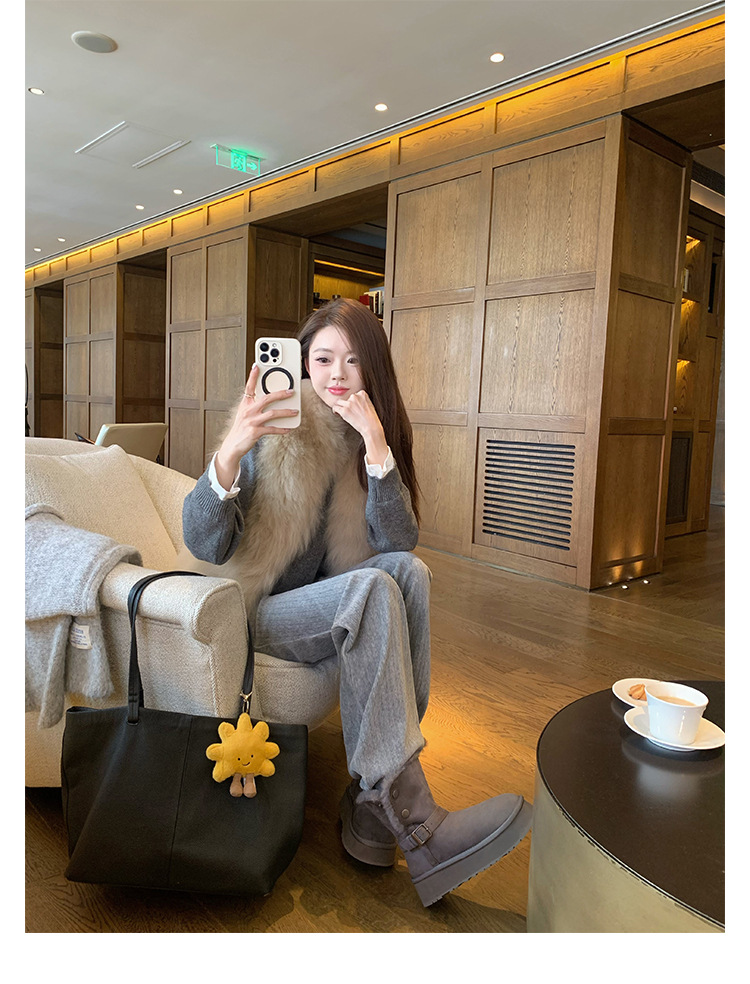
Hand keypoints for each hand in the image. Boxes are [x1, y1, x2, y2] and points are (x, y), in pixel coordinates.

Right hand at [214, 365, 297, 489]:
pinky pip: (272, 429)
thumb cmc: (241, 429)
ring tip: (295, 411)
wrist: (232, 446)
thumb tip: (269, 397)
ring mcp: (252, 421)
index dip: (253, 376)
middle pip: (267, 398)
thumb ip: (254, 404)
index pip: (249, 387)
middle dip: (280, 394)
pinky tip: (288, 428)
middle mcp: (248, 411)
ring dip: (286, 412)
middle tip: (291, 392)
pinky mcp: (255, 432)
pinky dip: (282, 429)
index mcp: (245, 404)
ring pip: (272, 413)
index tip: (257, 365)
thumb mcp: (244, 414)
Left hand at [332, 390, 388, 466]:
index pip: (354, 394)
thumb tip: (357, 401)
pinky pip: (335, 407)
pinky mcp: (345, 410)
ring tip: (346, 417)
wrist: (372, 430)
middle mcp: (356, 396)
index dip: (352, 402)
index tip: (355, 410)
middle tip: (351, 415)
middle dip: (346, 406)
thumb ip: (363, 403)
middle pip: (345, 398)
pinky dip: (336, 412)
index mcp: (364, 394)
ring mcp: (350, 403)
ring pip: (339, 402)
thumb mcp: (370, 409)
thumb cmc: (373, 422)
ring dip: (340, 409)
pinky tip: (340, 417)